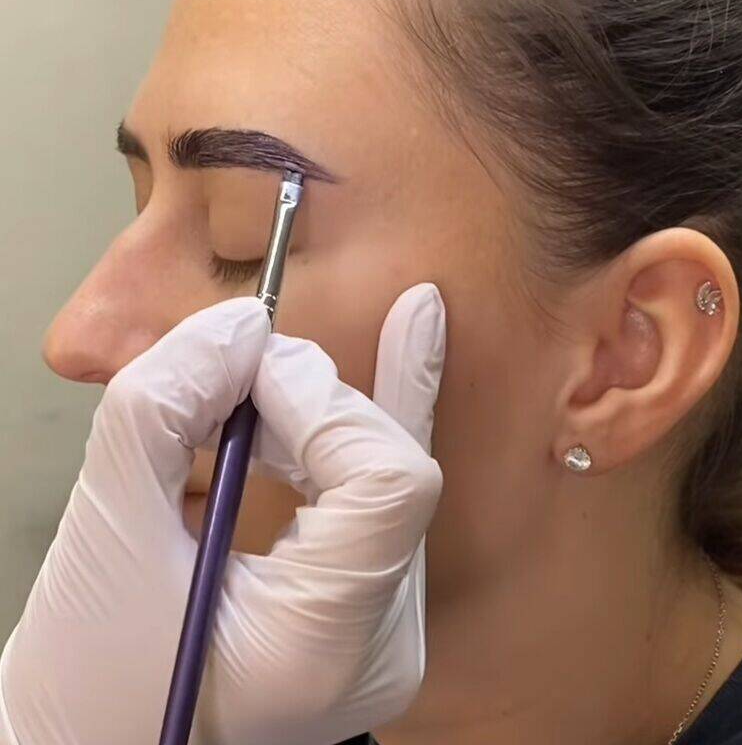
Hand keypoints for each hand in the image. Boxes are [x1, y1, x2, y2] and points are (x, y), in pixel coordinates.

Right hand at [0, 283, 444, 744]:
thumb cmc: (88, 676)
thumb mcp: (105, 534)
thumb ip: (160, 412)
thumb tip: (241, 326)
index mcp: (323, 646)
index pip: (389, 482)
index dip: (324, 402)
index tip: (247, 369)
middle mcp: (380, 643)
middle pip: (392, 467)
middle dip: (314, 398)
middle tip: (235, 367)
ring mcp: (385, 626)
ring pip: (389, 472)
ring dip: (319, 410)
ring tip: (247, 384)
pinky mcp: (369, 604)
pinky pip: (380, 495)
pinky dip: (346, 428)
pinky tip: (368, 357)